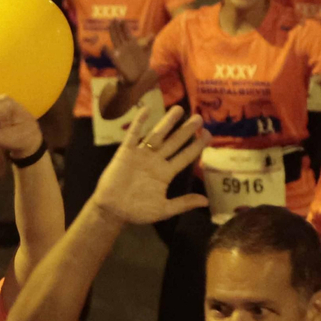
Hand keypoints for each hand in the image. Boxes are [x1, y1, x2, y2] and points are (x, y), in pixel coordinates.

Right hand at [90, 107, 209, 224]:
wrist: (112, 211)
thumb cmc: (137, 211)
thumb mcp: (163, 210)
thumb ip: (183, 203)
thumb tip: (205, 201)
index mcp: (165, 173)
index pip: (185, 156)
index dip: (197, 146)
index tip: (208, 134)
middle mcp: (156, 161)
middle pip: (174, 142)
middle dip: (186, 130)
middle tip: (199, 118)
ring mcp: (141, 155)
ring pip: (157, 135)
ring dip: (167, 122)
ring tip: (179, 109)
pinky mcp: (126, 153)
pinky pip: (133, 135)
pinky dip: (139, 123)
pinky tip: (147, 109)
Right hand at [106, 19, 152, 82]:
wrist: (138, 77)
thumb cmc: (142, 64)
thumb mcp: (147, 53)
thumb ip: (149, 43)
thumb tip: (152, 34)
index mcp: (131, 44)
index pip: (127, 33)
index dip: (124, 27)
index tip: (122, 20)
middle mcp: (124, 46)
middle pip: (119, 34)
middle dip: (117, 27)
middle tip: (114, 18)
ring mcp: (120, 53)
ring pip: (115, 41)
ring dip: (112, 33)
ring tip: (109, 26)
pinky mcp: (117, 61)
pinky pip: (111, 55)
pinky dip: (107, 51)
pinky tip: (104, 46)